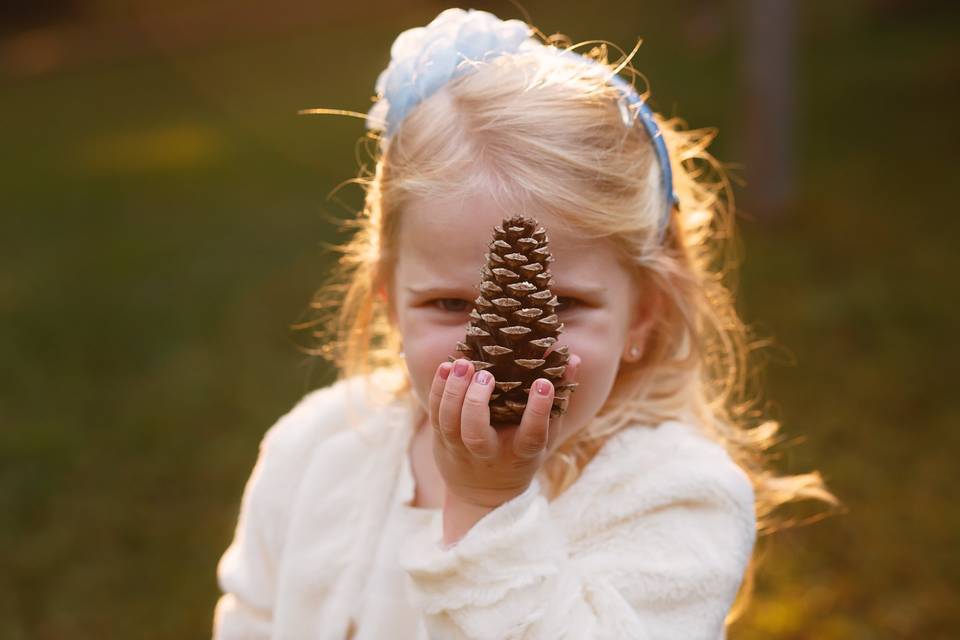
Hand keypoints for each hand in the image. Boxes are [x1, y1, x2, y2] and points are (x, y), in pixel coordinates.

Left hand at [428, 354, 580, 508]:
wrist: (482, 494)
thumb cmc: (520, 456)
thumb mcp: (546, 437)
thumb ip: (559, 401)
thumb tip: (572, 360)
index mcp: (520, 454)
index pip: (532, 435)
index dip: (538, 410)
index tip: (542, 383)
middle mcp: (488, 453)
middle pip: (474, 432)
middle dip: (475, 402)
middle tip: (486, 374)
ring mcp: (460, 448)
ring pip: (448, 422)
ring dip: (453, 390)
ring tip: (463, 363)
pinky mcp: (441, 440)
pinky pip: (434, 414)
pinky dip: (438, 389)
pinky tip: (446, 367)